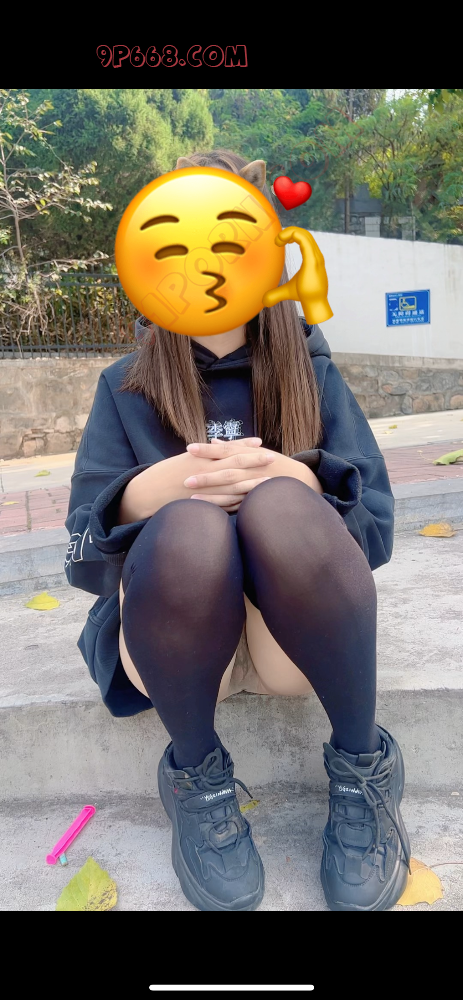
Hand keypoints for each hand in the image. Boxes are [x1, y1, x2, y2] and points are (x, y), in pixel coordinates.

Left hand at [184, 438, 322, 511]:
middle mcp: (252, 471)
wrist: (300, 480)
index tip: (189, 448)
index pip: (226, 451)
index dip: (208, 450)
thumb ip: (234, 447)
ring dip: (211, 497)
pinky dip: (225, 509)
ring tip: (191, 499)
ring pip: (231, 493)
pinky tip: (209, 512)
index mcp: (250, 456)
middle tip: (185, 479)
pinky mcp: (255, 502)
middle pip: (226, 473)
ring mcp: (254, 488)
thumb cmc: (273, 464)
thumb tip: (214, 441)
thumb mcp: (255, 452)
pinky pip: (239, 506)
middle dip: (206, 477)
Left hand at [262, 227, 332, 324]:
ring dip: (289, 232)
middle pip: (304, 233)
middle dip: (289, 231)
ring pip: (304, 234)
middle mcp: (315, 254)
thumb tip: (264, 301)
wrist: (314, 304)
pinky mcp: (312, 260)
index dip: (291, 235)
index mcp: (311, 257)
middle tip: (277, 240)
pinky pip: (304, 240)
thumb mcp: (287, 291)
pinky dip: (292, 235)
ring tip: (278, 239)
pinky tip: (281, 240)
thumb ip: (276, 294)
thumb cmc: (305, 296)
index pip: (304, 238)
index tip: (278, 242)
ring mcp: (315, 256)